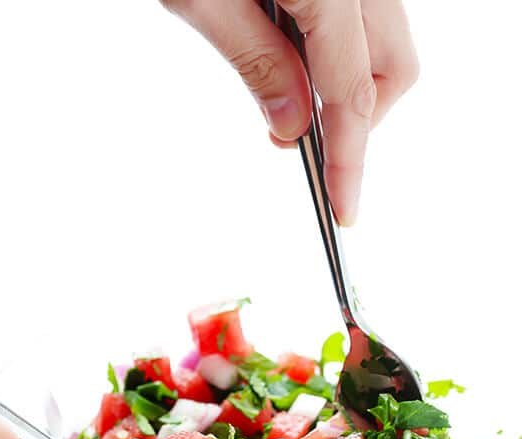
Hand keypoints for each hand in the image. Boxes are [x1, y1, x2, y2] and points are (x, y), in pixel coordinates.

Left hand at [161, 0, 417, 225]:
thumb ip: (256, 62)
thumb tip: (291, 124)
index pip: (353, 94)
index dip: (349, 160)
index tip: (344, 206)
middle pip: (394, 68)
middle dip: (359, 120)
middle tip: (300, 139)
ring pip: (387, 39)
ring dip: (349, 81)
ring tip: (287, 90)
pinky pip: (366, 10)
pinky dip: (340, 43)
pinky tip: (294, 44)